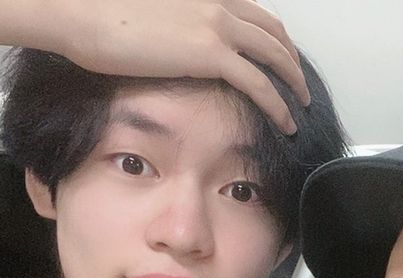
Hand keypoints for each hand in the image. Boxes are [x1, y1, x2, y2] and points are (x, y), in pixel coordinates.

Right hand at [42, 0, 307, 133]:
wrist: (84, 13)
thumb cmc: (104, 14)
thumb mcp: (151, 12)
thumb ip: (178, 23)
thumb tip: (182, 43)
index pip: (255, 14)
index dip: (275, 39)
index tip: (282, 58)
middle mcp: (218, 4)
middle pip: (273, 34)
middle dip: (291, 61)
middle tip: (299, 84)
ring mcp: (217, 27)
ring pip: (274, 57)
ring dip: (294, 83)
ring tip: (301, 105)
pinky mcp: (212, 54)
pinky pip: (260, 84)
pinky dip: (278, 105)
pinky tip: (285, 123)